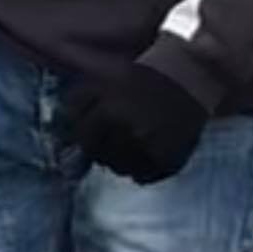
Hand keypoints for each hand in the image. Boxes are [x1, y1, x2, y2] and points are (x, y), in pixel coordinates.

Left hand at [65, 64, 207, 183]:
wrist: (188, 76)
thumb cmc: (143, 76)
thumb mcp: (107, 77)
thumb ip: (82, 99)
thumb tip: (64, 124)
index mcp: (108, 108)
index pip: (82, 136)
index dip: (84, 135)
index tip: (91, 132)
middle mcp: (125, 130)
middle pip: (98, 155)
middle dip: (100, 148)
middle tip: (112, 139)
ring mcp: (146, 147)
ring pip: (118, 168)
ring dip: (120, 160)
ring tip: (131, 144)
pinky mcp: (164, 159)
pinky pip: (141, 176)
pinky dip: (140, 169)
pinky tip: (146, 153)